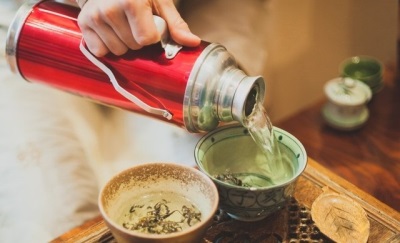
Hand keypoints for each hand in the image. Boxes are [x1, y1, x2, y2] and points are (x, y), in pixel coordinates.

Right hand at [77, 0, 200, 56]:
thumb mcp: (160, 1)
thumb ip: (176, 24)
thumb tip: (192, 43)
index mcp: (131, 1)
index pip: (147, 40)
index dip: (152, 35)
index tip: (150, 23)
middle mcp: (109, 9)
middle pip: (133, 46)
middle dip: (138, 39)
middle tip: (135, 22)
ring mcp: (94, 17)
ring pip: (118, 51)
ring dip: (124, 42)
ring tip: (122, 25)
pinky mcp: (83, 24)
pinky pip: (101, 51)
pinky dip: (107, 45)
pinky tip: (110, 30)